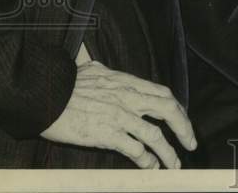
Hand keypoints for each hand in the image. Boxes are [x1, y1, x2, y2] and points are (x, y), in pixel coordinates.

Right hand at [40, 60, 195, 168]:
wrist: (46, 95)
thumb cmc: (65, 84)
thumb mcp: (93, 71)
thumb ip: (105, 73)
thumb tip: (102, 69)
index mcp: (127, 83)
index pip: (163, 94)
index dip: (178, 109)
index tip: (184, 120)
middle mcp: (128, 98)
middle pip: (168, 111)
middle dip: (185, 128)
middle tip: (190, 143)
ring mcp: (120, 117)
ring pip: (155, 136)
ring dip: (168, 152)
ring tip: (174, 164)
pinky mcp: (107, 135)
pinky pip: (135, 150)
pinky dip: (146, 161)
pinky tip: (150, 167)